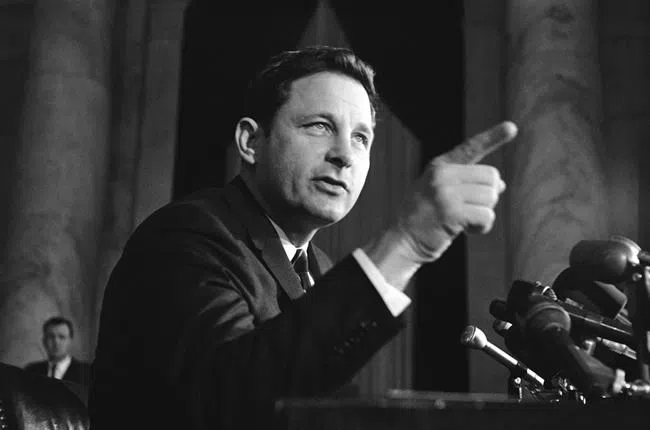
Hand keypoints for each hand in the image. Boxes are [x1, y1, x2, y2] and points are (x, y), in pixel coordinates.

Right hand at [362, 121, 516, 289]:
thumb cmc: (423, 219)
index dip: (493, 137)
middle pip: (491, 177)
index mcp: (439, 166)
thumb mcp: (441, 193)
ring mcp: (445, 192)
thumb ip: (467, 185)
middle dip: (487, 197)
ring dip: (483, 214)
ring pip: (491, 197)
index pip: (470, 148)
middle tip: (468, 211)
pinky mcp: (451, 212)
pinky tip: (464, 231)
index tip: (512, 127)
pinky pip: (486, 216)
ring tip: (462, 222)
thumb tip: (501, 185)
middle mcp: (442, 174)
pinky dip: (481, 227)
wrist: (401, 241)